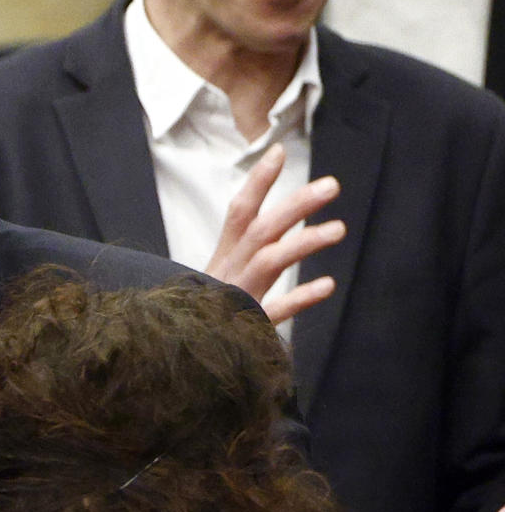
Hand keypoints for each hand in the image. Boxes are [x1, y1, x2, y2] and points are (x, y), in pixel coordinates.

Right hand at [202, 144, 345, 323]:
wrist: (173, 360)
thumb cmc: (201, 318)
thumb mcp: (215, 283)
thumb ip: (242, 256)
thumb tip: (280, 228)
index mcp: (222, 260)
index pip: (239, 213)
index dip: (258, 182)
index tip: (278, 152)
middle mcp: (227, 273)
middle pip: (261, 230)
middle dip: (295, 204)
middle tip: (331, 185)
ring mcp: (235, 298)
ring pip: (268, 262)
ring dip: (301, 242)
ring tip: (338, 229)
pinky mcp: (244, 327)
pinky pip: (273, 311)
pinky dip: (299, 298)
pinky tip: (326, 286)